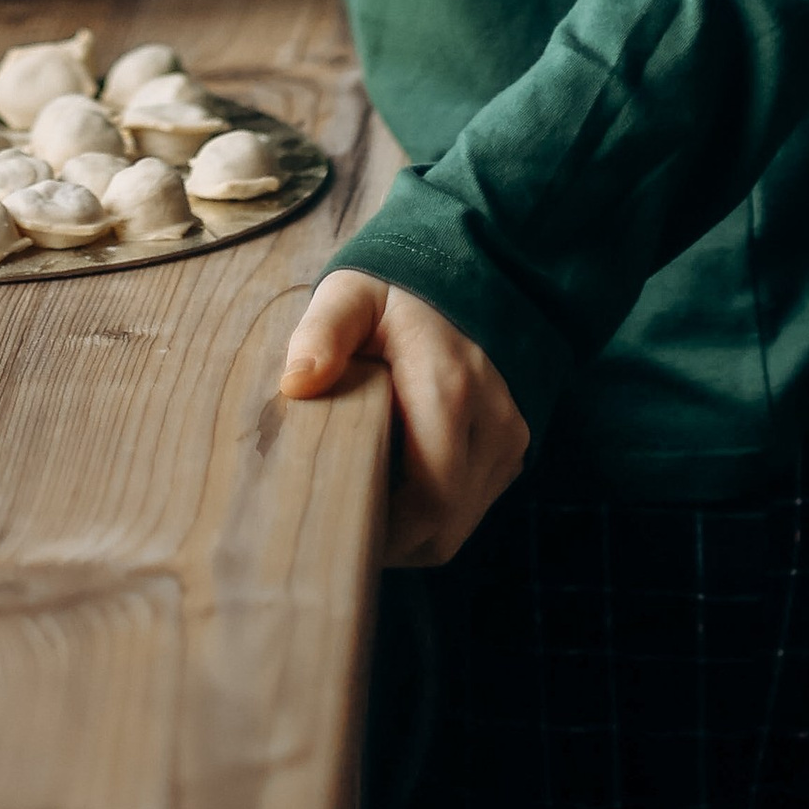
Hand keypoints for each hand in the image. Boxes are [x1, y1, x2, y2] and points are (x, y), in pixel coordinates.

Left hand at [279, 269, 528, 566]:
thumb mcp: (350, 296)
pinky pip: (471, 504)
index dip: (383, 533)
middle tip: (335, 523)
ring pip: (459, 525)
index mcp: (450, 390)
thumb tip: (296, 384)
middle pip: (445, 528)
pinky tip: (393, 484)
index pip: (430, 502)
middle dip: (391, 541)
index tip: (332, 526)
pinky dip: (434, 511)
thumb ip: (322, 335)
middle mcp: (494, 423)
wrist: (467, 267)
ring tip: (359, 499)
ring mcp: (510, 438)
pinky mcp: (512, 446)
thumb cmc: (397, 289)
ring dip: (413, 529)